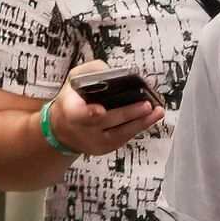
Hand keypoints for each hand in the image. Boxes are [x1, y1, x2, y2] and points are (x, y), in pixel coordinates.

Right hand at [44, 82, 160, 158]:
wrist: (63, 130)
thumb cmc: (73, 101)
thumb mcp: (75, 80)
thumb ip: (92, 72)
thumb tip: (112, 72)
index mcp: (71, 110)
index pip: (79, 113)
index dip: (90, 112)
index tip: (100, 111)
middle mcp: (83, 129)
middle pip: (107, 121)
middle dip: (129, 113)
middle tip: (146, 105)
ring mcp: (95, 142)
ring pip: (120, 133)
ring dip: (141, 122)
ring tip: (157, 112)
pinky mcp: (106, 148)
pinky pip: (125, 137)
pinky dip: (138, 127)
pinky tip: (151, 118)